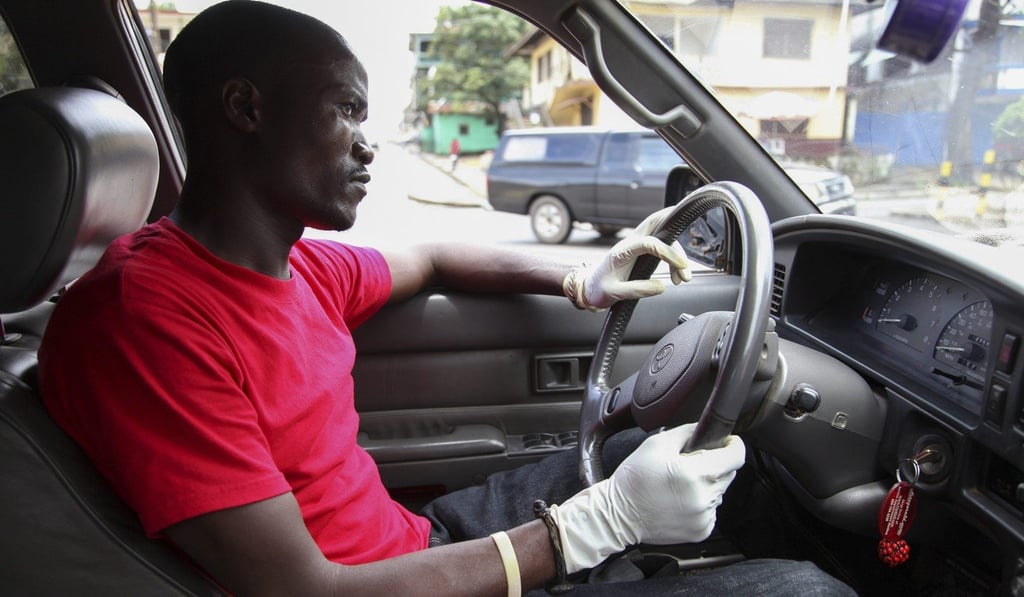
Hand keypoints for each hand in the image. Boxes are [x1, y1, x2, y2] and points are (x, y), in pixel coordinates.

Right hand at [549, 424, 744, 573]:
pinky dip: (701, 503)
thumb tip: (705, 429)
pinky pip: (711, 509)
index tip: (728, 442)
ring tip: (681, 484)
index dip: (733, 445)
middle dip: (714, 464)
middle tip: (690, 465)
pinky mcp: (701, 530)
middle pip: (728, 473)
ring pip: (720, 492)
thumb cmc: (634, 480)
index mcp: (693, 474)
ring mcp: (703, 517)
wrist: (619, 515)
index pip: (735, 457)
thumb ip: (687, 432)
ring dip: (707, 484)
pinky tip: (681, 500)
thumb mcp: (656, 444)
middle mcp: (702, 498)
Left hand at [564, 206, 690, 310]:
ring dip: (677, 253)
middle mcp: (630, 243)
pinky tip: (677, 276)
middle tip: (691, 229)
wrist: (589, 288)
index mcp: (621, 251)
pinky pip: (662, 247)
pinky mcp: (642, 251)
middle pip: (655, 222)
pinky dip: (673, 259)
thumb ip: (637, 290)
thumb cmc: (598, 289)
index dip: (667, 251)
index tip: (680, 267)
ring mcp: (637, 245)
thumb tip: (661, 287)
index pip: (648, 242)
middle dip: (675, 226)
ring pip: (663, 236)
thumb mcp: (614, 293)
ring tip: (684, 278)